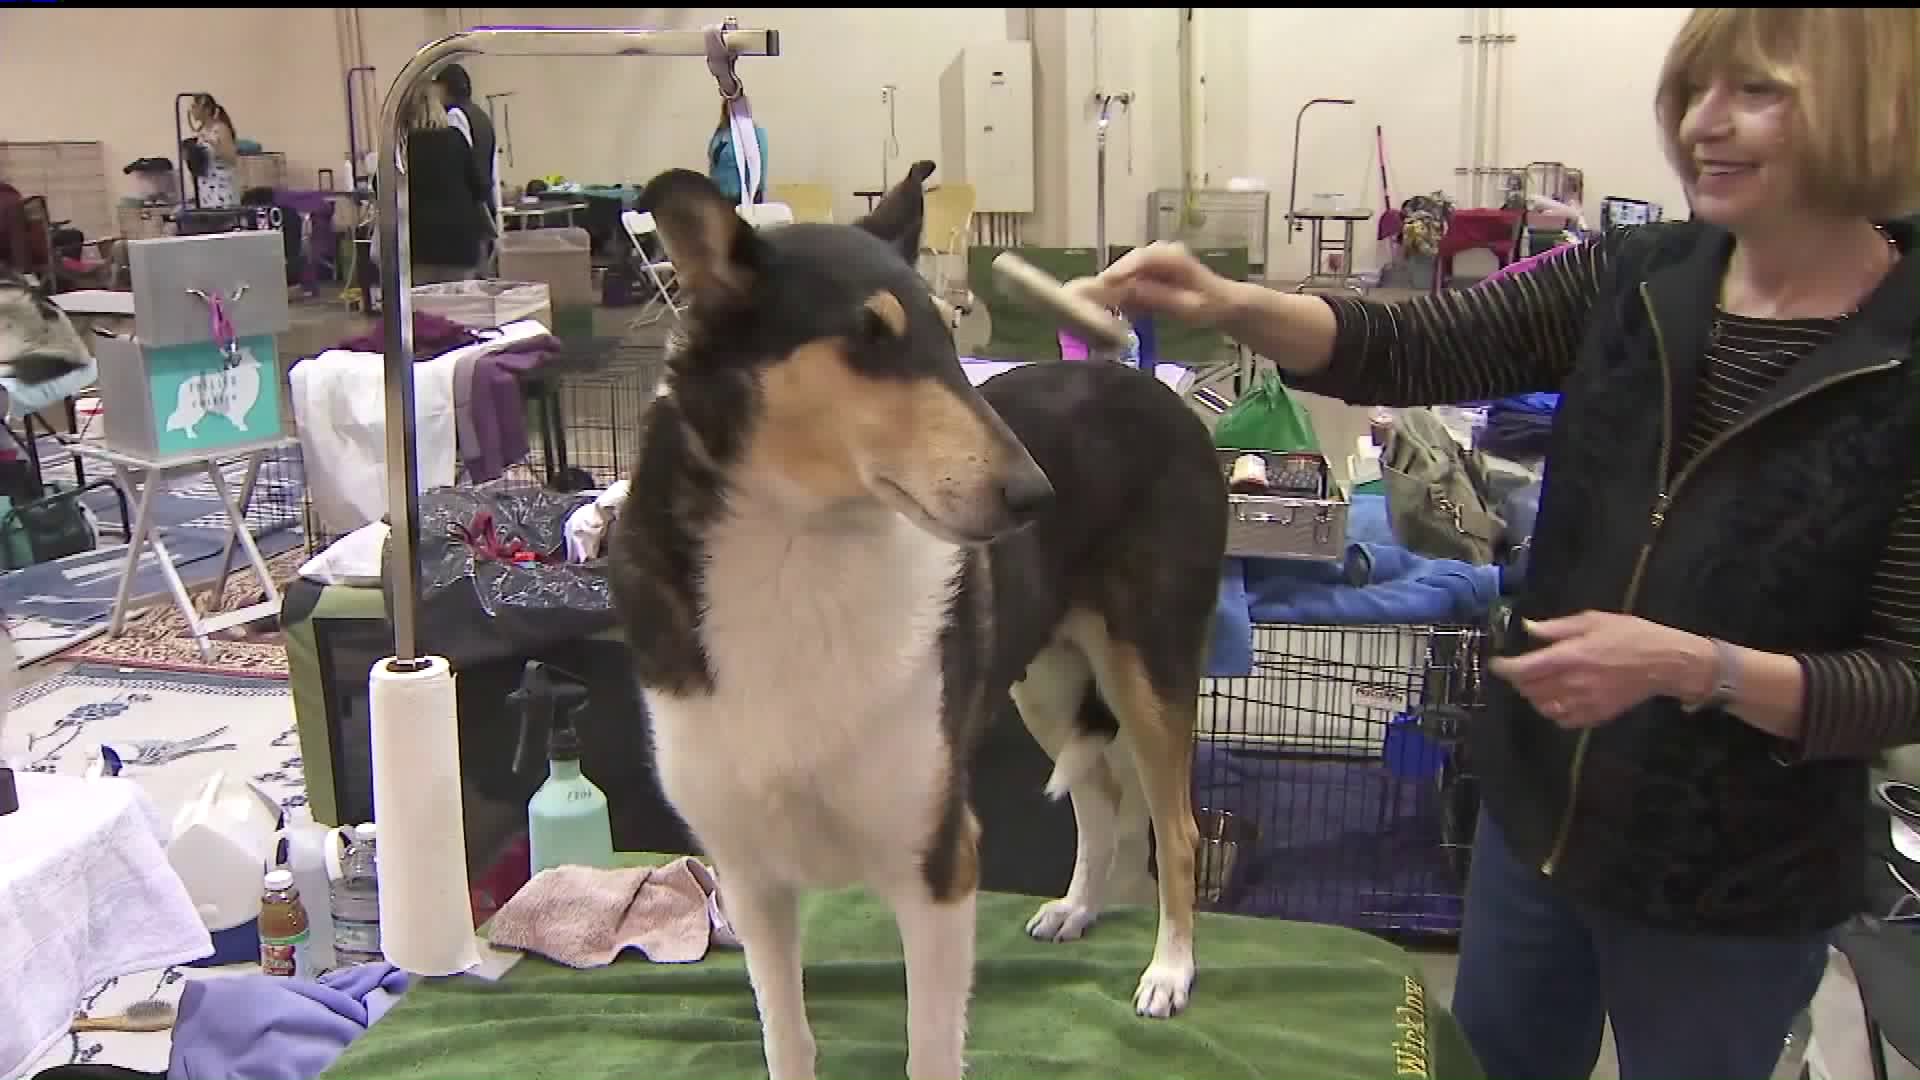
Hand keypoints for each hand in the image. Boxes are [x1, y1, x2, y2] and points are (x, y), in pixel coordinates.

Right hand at [1067, 242, 1237, 328]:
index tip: (1101, 287)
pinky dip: (1122, 292)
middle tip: (1091, 300)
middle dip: (1110, 281)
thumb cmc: (1209, 306)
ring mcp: (1155, 259)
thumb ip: (1156, 297)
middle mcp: (1161, 251)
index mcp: (1171, 256)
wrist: (1225, 304)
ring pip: (1126, 271)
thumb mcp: (1185, 306)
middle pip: (1128, 263)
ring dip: (1113, 288)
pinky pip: (1131, 279)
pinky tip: (1115, 307)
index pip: (1139, 259)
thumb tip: (1126, 291)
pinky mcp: (1152, 270)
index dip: (1118, 272)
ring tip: (1097, 305)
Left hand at [1488, 611, 1712, 729]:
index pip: (1524, 669)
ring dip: (1534, 696)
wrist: (1665, 662)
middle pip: (1529, 689)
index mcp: (1569, 656)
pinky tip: (1558, 699)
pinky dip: (1553, 712)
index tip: (1497, 663)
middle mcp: (1572, 683)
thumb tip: (1527, 628)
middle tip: (1523, 669)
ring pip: (1543, 707)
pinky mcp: (1596, 716)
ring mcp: (1584, 702)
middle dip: (1519, 680)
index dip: (1504, 668)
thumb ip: (1556, 628)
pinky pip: (1563, 720)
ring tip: (1539, 683)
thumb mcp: (1592, 621)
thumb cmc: (1630, 635)